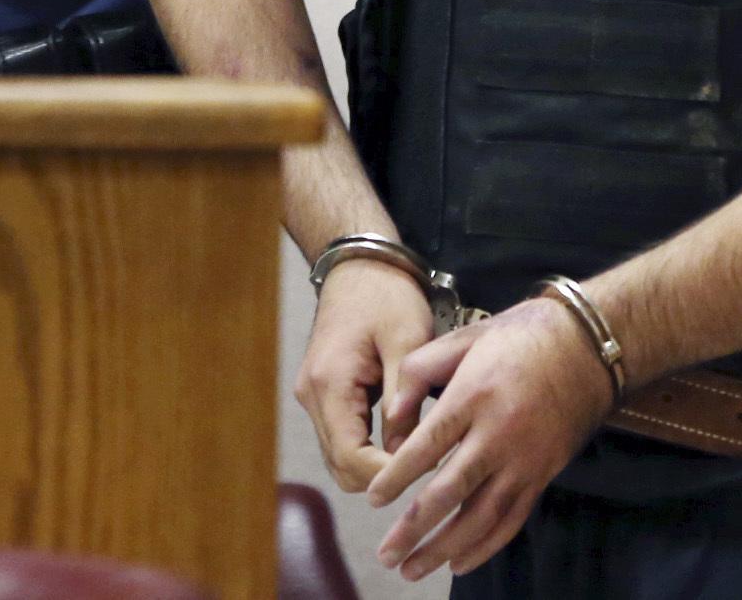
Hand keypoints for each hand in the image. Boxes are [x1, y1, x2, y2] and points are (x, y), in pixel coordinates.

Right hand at [296, 260, 436, 492]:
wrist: (361, 265)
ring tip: (419, 455)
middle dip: (382, 476)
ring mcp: (313, 397)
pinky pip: (342, 436)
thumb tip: (407, 452)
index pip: (352, 458)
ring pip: (339, 456)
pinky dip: (366, 447)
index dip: (389, 473)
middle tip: (428, 466)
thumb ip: (405, 399)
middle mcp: (312, 398)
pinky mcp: (322, 392)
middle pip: (341, 465)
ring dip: (374, 464)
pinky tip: (400, 439)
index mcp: (331, 385)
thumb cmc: (388, 295)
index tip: (429, 468)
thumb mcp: (407, 342)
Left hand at [366, 298, 616, 581]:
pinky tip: (459, 562)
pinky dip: (485, 545)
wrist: (587, 345)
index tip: (373, 499)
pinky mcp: (544, 473)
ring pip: (482, 515)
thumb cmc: (519, 337)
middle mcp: (500, 432)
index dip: (397, 477)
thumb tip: (391, 423)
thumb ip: (418, 373)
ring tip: (412, 569)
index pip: (428, 446)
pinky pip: (512, 519)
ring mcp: (526, 458)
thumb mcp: (464, 338)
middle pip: (451, 491)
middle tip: (386, 553)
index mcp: (475, 394)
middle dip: (414, 527)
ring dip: (445, 547)